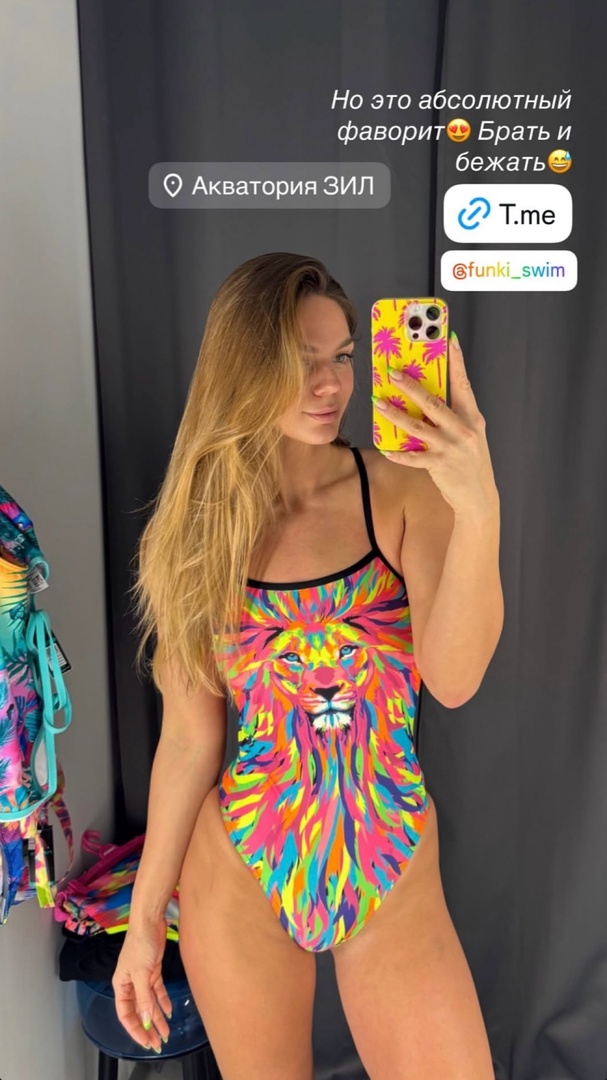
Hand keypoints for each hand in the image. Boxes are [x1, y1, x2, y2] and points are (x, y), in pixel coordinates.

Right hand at [112, 916, 171, 1051]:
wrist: (149, 921)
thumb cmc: (140, 944)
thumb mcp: (141, 973)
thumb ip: (144, 998)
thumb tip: (146, 1020)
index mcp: (121, 985)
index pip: (126, 1014)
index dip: (135, 1029)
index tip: (146, 1041)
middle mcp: (130, 984)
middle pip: (138, 1011)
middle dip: (147, 1028)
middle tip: (157, 1043)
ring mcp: (142, 978)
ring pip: (149, 1003)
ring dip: (158, 1018)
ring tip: (166, 1033)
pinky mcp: (153, 970)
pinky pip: (158, 991)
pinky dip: (163, 1002)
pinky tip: (169, 1012)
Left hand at [373, 331, 498, 516]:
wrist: (479, 497)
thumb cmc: (471, 462)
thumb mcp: (470, 435)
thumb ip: (454, 416)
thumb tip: (426, 398)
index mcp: (473, 418)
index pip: (464, 384)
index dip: (456, 361)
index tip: (448, 340)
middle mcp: (464, 430)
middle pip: (433, 402)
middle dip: (410, 386)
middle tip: (392, 373)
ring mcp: (451, 448)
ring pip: (418, 426)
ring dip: (395, 414)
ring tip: (378, 402)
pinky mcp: (439, 465)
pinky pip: (413, 457)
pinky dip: (397, 453)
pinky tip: (385, 447)